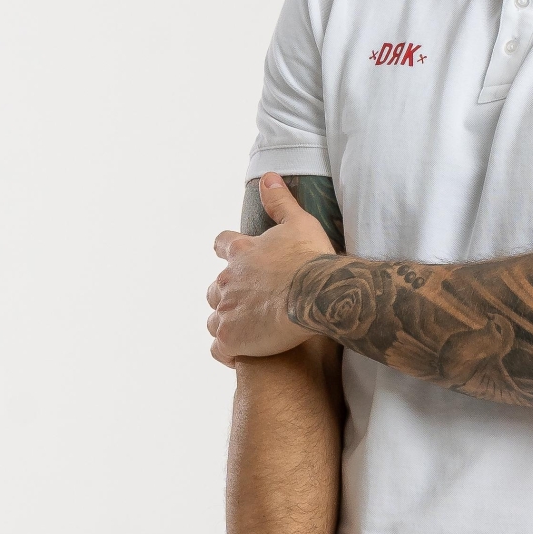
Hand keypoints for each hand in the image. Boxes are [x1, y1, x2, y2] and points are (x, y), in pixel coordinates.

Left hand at [209, 174, 335, 363]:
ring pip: (215, 321)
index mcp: (241, 253)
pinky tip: (244, 355)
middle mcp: (227, 280)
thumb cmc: (312, 259)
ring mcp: (226, 311)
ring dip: (228, 325)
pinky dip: (229, 353)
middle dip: (228, 297)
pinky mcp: (231, 339)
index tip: (231, 258)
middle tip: (251, 307)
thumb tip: (268, 178)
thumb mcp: (300, 223)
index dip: (226, 252)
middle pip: (215, 290)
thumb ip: (281, 202)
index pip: (222, 246)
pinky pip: (220, 350)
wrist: (317, 295)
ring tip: (249, 335)